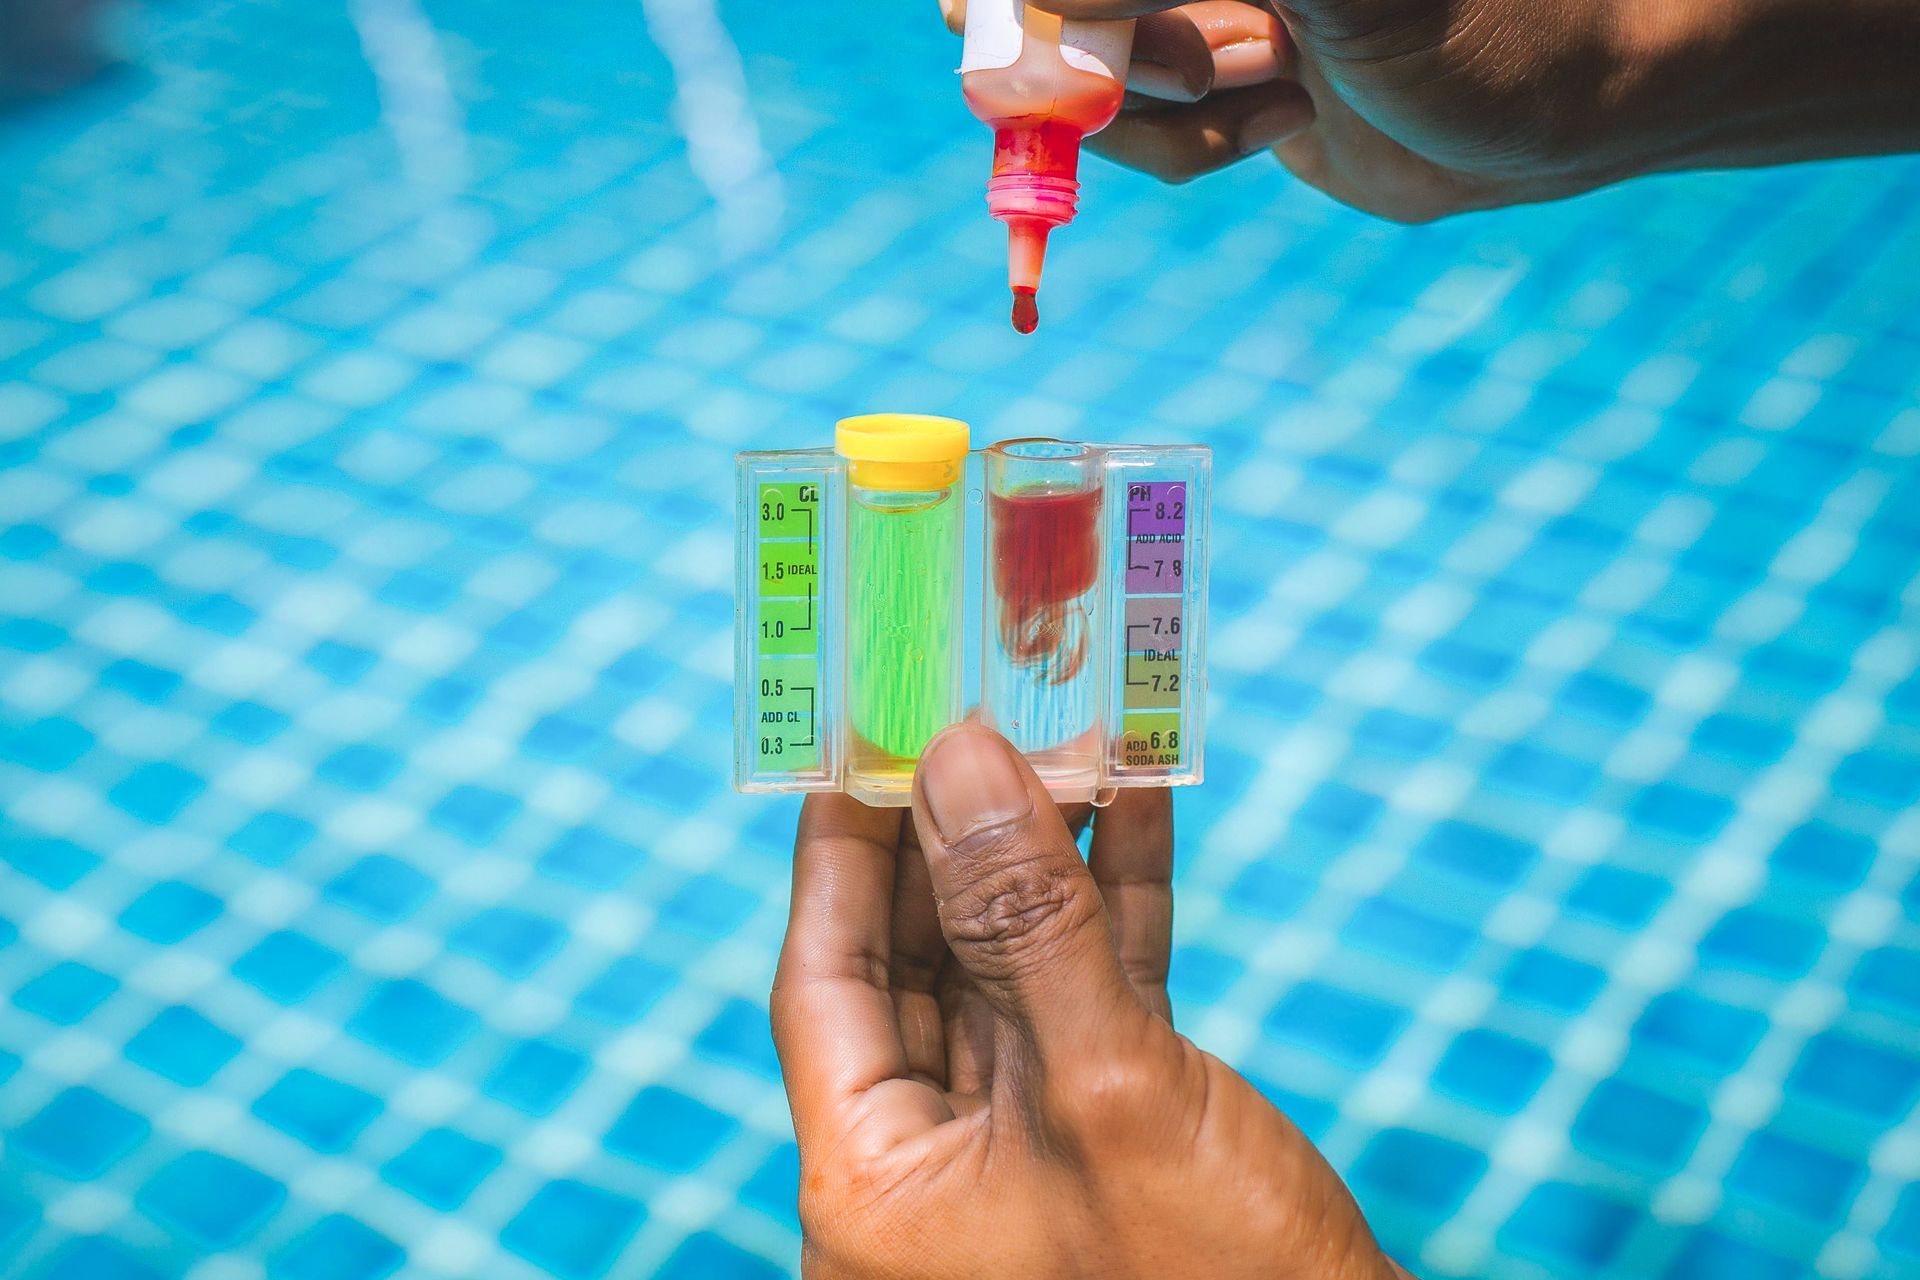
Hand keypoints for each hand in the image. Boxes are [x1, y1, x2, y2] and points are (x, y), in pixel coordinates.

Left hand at [771, 724, 1408, 1278]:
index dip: (838, 848)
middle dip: (953, 834)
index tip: (859, 735)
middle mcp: (932, 1169)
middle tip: (970, 708)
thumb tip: (958, 761)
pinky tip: (1136, 807)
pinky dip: (1116, 907)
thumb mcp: (1107, 1087)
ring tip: (1063, 732)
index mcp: (876, 1184)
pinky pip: (1092, 996)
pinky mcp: (1112, 1137)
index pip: (827, 979)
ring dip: (1043, 855)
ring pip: (1011, 967)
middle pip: (918, 962)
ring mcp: (1025, 1150)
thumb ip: (1026, 920)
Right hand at [946, 0, 1919, 221]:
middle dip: (1100, 44)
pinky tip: (1281, 118)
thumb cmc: (1491, 26)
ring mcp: (1197, 7)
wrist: (1569, 109)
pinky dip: (1182, 145)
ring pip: (1085, 70)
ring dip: (1164, 98)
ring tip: (1279, 82)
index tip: (974, 19)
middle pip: (1052, 3)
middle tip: (1198, 61)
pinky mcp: (1209, 81)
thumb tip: (1051, 26)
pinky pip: (1134, 131)